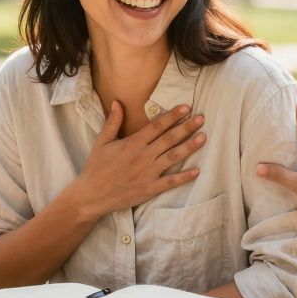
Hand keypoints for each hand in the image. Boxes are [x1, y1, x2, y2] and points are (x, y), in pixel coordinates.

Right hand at [67, 102, 205, 218]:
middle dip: (187, 127)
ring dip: (190, 147)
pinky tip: (197, 171)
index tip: (186, 108)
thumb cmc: (96, 167)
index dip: (172, 116)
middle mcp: (143, 156)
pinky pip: (171, 182)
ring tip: (203, 138)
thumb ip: (112, 122)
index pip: (157, 126)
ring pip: (173, 157)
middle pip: (169, 139)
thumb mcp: (101, 142)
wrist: (92, 195)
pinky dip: (184, 177)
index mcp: (132, 143)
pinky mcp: (150, 188)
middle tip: (201, 119)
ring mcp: (148, 173)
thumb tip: (116, 102)